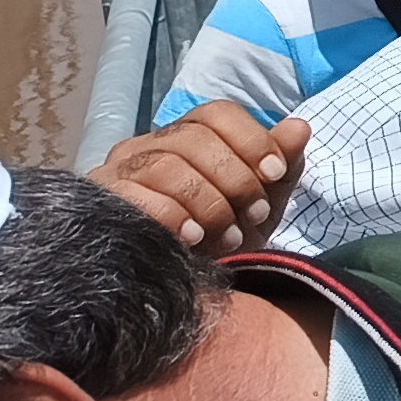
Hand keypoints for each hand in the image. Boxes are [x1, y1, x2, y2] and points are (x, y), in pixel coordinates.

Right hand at [94, 106, 308, 253]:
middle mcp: (147, 145)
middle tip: (255, 215)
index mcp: (187, 135)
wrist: (183, 286)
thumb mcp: (262, 202)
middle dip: (235, 178)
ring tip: (229, 235)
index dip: (251, 139)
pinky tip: (193, 237)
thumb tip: (299, 128)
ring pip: (166, 166)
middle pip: (194, 138)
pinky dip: (171, 216)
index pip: (217, 114)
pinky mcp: (101, 201)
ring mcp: (118, 171)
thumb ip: (282, 164)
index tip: (275, 172)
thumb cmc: (224, 236)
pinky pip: (134, 197)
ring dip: (207, 202)